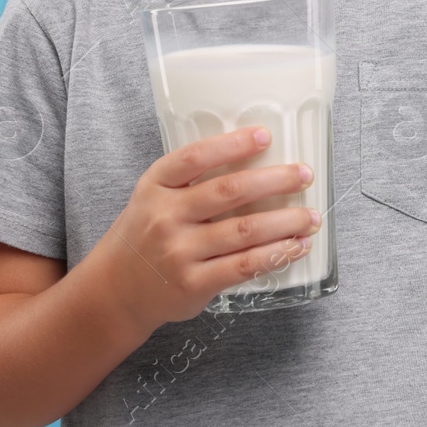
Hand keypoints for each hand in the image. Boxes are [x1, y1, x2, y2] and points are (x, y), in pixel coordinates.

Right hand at [97, 126, 320, 332]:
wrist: (115, 290)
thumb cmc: (146, 234)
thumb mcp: (153, 196)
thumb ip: (191, 180)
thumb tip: (257, 160)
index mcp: (156, 186)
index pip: (195, 157)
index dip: (232, 144)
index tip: (265, 135)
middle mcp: (165, 216)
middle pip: (229, 191)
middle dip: (276, 180)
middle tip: (305, 175)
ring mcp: (179, 252)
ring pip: (244, 230)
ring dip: (286, 222)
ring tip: (311, 217)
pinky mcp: (194, 284)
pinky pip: (244, 266)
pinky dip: (276, 255)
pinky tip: (295, 246)